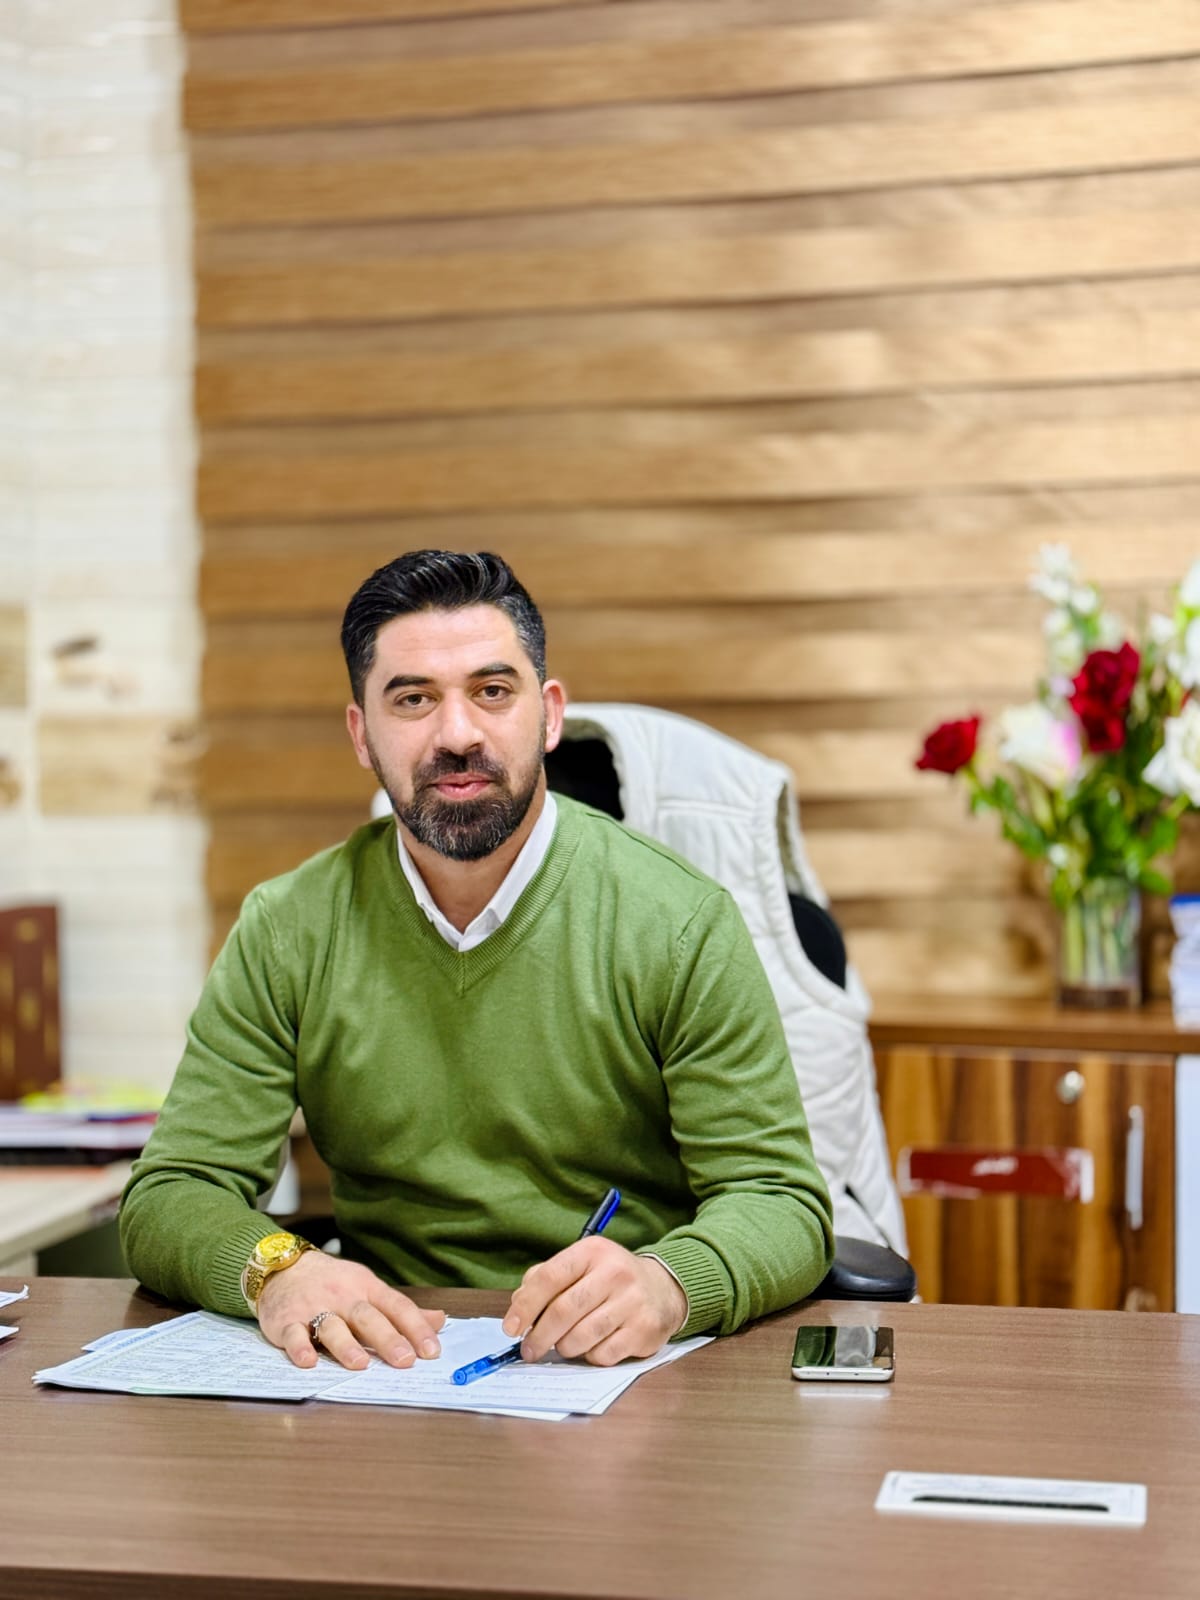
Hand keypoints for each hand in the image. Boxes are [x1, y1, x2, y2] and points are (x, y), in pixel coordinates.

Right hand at [256, 1249, 445, 1371]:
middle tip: (405, 1360)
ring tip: (361, 1364)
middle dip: (387, 1338)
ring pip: (332, 1327)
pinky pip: (293, 1335)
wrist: (283, 1266)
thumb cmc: (333, 1283)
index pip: (396, 1306)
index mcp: (367, 1288)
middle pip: (368, 1317)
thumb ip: (400, 1309)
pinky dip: (299, 1348)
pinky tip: (308, 1362)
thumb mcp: (368, 1287)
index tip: (432, 1351)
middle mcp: (343, 1297)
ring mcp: (313, 1308)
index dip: (415, 1327)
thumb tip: (440, 1321)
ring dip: (346, 1345)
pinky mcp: (286, 1321)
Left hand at [502, 1237, 686, 1366]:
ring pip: (581, 1337)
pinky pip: (602, 1355)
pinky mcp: (644, 1330)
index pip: (549, 1277)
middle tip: (529, 1351)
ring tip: (564, 1345)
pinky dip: (590, 1356)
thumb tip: (518, 1306)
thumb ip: (546, 1279)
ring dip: (564, 1348)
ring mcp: (632, 1302)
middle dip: (539, 1337)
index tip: (511, 1328)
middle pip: (563, 1311)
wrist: (663, 1289)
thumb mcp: (580, 1266)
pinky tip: (593, 1346)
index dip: (525, 1306)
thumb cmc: (609, 1279)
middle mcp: (615, 1273)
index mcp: (592, 1251)